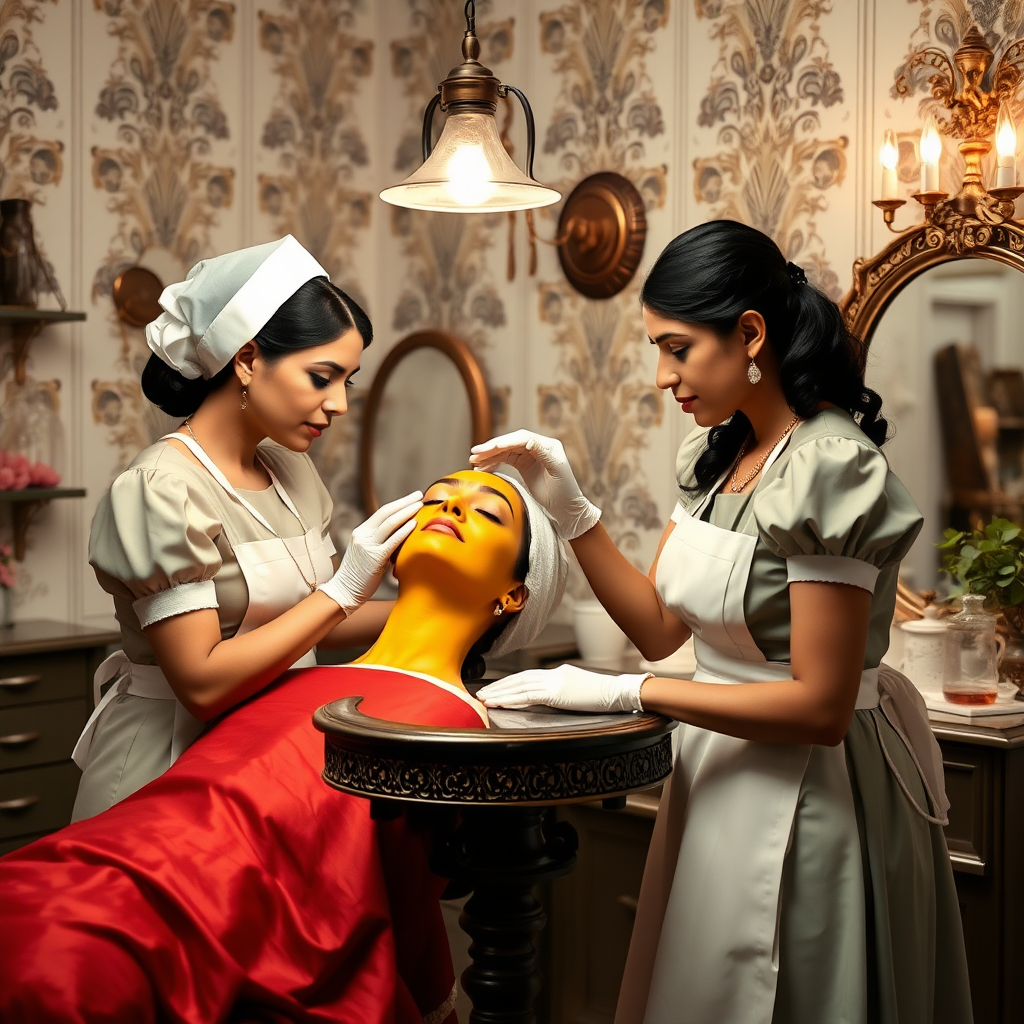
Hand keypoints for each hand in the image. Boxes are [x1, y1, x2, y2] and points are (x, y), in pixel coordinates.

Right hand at [318, 492, 422, 615]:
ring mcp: (367, 545)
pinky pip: (392, 540)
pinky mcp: (374, 557)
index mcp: (361, 532)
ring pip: (389, 523)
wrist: (345, 591)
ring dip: (406, 512)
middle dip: (404, 502)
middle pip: (386, 512)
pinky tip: (414, 524)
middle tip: (419, 495)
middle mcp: (363, 535)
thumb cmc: (359, 575)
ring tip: (419, 505)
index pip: (382, 512)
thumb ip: (379, 542)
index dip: (398, 504)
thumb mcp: (367, 552)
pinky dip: (404, 530)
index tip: (411, 498)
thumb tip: (399, 535)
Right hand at [469, 429, 599, 540]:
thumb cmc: (566, 492)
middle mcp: (538, 447)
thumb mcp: (556, 471)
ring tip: (473, 461)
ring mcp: (530, 455)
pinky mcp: (524, 465)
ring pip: (506, 451)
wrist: (567, 510)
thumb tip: (528, 440)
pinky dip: (493, 463)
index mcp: (548, 445)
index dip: (506, 441)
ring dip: (489, 455)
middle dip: (492, 448)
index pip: (523, 439)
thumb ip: (543, 454)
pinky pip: (505, 460)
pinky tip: (482, 467)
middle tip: (475, 453)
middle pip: (511, 443)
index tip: (492, 447)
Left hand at [476, 664, 650, 712]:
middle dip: (499, 686)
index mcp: (558, 673)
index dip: (510, 682)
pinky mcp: (557, 693)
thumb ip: (562, 692)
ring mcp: (554, 682)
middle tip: (482, 693)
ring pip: (519, 686)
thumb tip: (551, 698)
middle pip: (519, 679)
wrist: (619, 692)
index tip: (496, 689)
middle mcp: (553, 674)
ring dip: (499, 693)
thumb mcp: (579, 691)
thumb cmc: (604, 695)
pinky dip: (511, 699)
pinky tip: (499, 704)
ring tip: (484, 700)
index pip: (528, 676)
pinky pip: (528, 696)